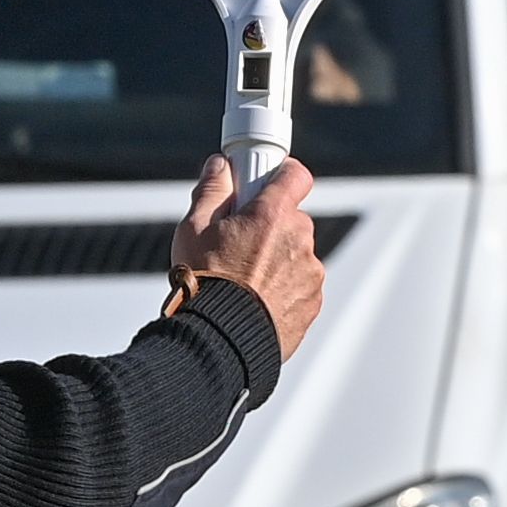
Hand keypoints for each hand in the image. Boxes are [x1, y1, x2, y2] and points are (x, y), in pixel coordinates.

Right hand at [170, 155, 324, 362]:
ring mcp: (310, 273)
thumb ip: (212, 191)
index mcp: (272, 216)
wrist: (220, 340)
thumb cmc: (204, 285)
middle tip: (238, 241)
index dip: (280, 175)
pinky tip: (254, 299)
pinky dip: (283, 287)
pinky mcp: (313, 302)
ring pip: (297, 253)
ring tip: (243, 280)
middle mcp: (299, 240)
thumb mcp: (193, 229)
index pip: (295, 176)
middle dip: (270, 225)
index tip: (264, 182)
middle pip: (292, 218)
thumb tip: (220, 167)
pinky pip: (301, 284)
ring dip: (277, 259)